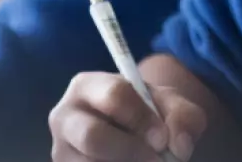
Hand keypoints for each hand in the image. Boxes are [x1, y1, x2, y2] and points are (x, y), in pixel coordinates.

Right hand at [50, 71, 208, 160]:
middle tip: (158, 160)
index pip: (115, 96)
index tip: (163, 138)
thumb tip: (179, 146)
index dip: (142, 119)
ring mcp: (60, 150)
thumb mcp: (168, 104)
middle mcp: (65, 117)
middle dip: (132, 151)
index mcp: (87, 86)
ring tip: (143, 161)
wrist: (130, 131)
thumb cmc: (145, 113)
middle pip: (93, 137)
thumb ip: (182, 115)